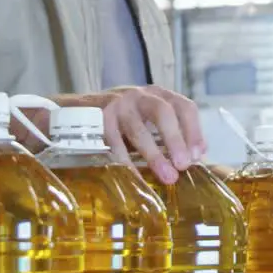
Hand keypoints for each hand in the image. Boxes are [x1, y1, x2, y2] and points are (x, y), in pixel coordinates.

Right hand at [57, 85, 204, 184]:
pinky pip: (114, 142)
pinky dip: (126, 161)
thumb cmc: (119, 122)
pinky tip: (135, 177)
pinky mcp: (98, 117)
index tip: (199, 155)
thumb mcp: (147, 122)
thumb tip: (195, 157)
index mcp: (157, 95)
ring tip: (167, 177)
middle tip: (184, 165)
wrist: (73, 112)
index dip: (194, 130)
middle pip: (163, 112)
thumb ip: (169, 135)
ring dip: (155, 155)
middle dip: (176, 139)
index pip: (184, 106)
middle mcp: (139, 95)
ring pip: (139, 129)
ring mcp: (117, 104)